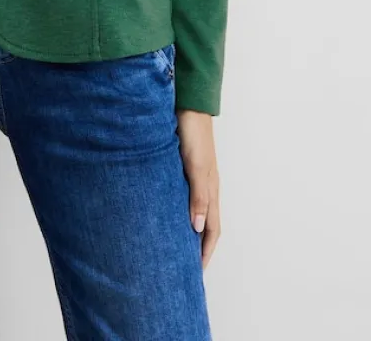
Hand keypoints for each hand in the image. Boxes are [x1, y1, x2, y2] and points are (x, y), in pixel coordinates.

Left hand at [176, 109, 220, 268]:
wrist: (188, 105)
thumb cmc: (193, 135)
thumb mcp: (196, 167)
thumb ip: (198, 196)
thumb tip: (198, 228)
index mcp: (211, 190)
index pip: (212, 230)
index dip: (206, 252)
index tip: (196, 273)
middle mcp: (205, 187)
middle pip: (205, 224)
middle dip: (198, 247)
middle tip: (184, 267)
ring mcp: (195, 177)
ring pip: (195, 211)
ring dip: (188, 230)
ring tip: (174, 246)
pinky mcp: (184, 167)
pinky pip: (184, 197)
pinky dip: (179, 211)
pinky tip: (166, 213)